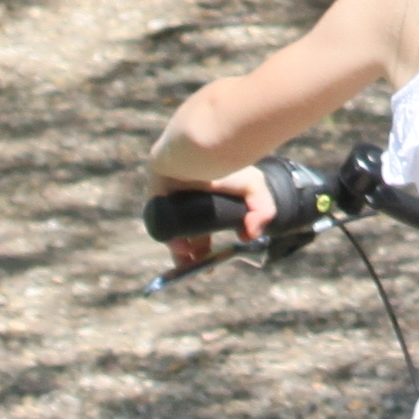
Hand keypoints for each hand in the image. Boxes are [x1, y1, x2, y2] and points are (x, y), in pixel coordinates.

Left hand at [154, 167, 274, 272]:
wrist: (203, 148)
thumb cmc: (228, 164)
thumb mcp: (254, 188)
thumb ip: (262, 212)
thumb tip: (253, 236)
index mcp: (207, 204)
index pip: (202, 234)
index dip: (206, 252)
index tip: (212, 267)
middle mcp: (187, 205)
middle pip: (184, 239)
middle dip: (191, 259)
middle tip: (200, 271)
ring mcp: (170, 202)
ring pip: (172, 235)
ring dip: (180, 252)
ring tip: (190, 259)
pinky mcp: (156, 198)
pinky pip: (159, 224)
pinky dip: (169, 238)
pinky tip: (182, 246)